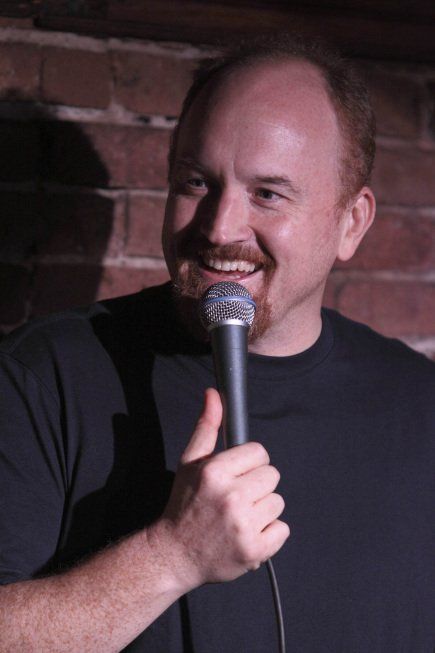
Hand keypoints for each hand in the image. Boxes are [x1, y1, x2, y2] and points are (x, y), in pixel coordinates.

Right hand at [149, 388, 289, 592]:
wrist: (174, 554)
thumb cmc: (183, 504)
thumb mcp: (190, 461)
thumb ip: (206, 426)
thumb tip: (214, 394)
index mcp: (216, 472)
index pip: (260, 452)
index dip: (249, 463)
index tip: (237, 475)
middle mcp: (231, 497)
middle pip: (272, 476)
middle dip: (257, 485)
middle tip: (236, 497)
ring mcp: (244, 526)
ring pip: (278, 502)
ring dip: (263, 509)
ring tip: (240, 517)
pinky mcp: (254, 551)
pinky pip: (283, 530)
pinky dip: (270, 534)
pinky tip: (248, 533)